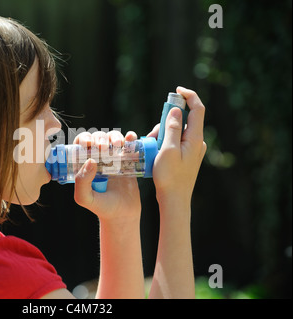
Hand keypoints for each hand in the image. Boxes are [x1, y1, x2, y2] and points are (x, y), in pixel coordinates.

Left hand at [72, 130, 140, 222]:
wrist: (123, 215)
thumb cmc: (101, 207)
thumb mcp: (85, 198)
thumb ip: (82, 182)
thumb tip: (91, 160)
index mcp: (84, 164)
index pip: (81, 144)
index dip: (84, 139)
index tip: (88, 144)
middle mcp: (99, 158)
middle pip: (98, 138)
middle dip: (100, 138)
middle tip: (103, 148)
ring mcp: (114, 158)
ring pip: (113, 138)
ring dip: (115, 136)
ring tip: (118, 145)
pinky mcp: (129, 161)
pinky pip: (130, 145)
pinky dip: (130, 138)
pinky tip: (131, 139)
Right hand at [147, 87, 206, 207]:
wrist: (175, 200)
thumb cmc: (170, 177)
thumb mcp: (168, 150)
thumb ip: (172, 128)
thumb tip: (176, 110)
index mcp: (195, 138)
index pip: (197, 109)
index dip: (189, 96)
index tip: (176, 90)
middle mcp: (197, 142)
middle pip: (183, 120)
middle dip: (165, 122)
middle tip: (152, 135)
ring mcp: (193, 150)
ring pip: (176, 132)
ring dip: (162, 134)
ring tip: (152, 149)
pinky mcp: (187, 157)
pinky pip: (175, 142)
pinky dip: (164, 143)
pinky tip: (156, 155)